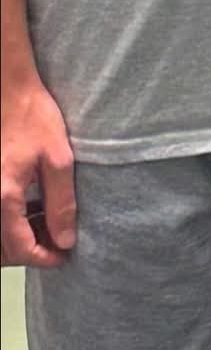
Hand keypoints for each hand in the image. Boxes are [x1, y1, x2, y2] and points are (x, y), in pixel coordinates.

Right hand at [0, 80, 75, 266]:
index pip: (19, 249)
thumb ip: (61, 203)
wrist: (6, 90)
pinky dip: (7, 227)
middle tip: (56, 244)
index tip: (64, 256)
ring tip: (44, 228)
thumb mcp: (58, 158)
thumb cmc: (33, 117)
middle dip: (28, 254)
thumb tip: (65, 241)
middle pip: (2, 251)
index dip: (43, 259)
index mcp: (3, 198)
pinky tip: (27, 214)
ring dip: (15, 243)